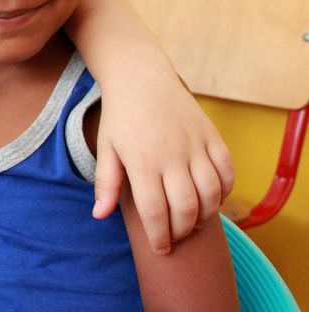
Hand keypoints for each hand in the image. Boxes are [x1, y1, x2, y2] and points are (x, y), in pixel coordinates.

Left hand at [93, 72, 234, 254]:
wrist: (141, 78)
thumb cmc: (120, 117)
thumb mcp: (106, 148)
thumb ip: (106, 184)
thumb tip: (100, 216)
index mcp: (142, 161)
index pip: (155, 212)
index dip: (159, 236)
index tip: (160, 249)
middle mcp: (172, 155)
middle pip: (186, 208)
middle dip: (182, 231)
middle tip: (175, 237)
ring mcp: (195, 144)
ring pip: (211, 193)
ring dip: (205, 216)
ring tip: (193, 222)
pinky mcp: (211, 135)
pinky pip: (226, 171)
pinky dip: (225, 191)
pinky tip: (213, 199)